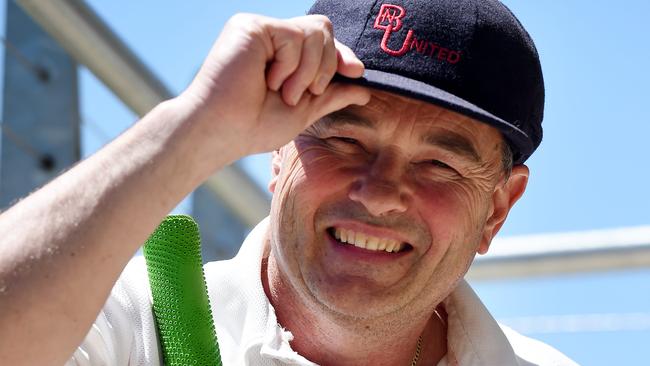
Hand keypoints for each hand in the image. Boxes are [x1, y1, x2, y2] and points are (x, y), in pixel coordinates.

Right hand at [179, 13, 370, 163]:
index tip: (356, 72)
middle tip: (302, 93)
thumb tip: (365, 90)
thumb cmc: (255, 126)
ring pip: (314, 31)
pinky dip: (290, 66)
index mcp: (282, 54)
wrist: (225, 131)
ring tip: (282, 91)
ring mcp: (261, 30)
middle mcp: (272, 37)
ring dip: (307, 71)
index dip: (340, 55)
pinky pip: (294, 35)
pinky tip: (267, 81)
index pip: (322, 41)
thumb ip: (332, 96)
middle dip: (324, 66)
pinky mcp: (251, 27)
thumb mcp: (304, 110)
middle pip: (323, 29)